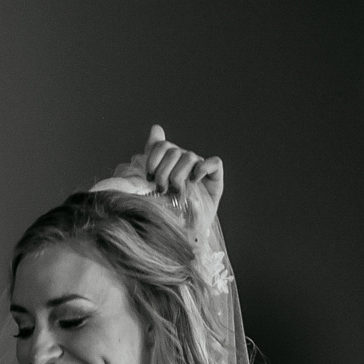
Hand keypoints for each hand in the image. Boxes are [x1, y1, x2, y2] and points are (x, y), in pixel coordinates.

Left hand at [134, 122, 223, 240]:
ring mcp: (200, 171)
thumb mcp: (150, 188)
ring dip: (178, 174)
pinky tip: (194, 180)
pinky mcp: (215, 180)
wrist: (179, 236)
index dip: (153, 157)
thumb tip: (156, 128)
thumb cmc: (164, 214)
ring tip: (175, 192)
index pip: (161, 145)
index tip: (148, 175)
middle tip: (161, 189)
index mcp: (169, 162)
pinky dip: (204, 168)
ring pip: (189, 156)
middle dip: (163, 171)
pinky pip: (214, 163)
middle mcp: (184, 163)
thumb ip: (152, 158)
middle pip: (173, 151)